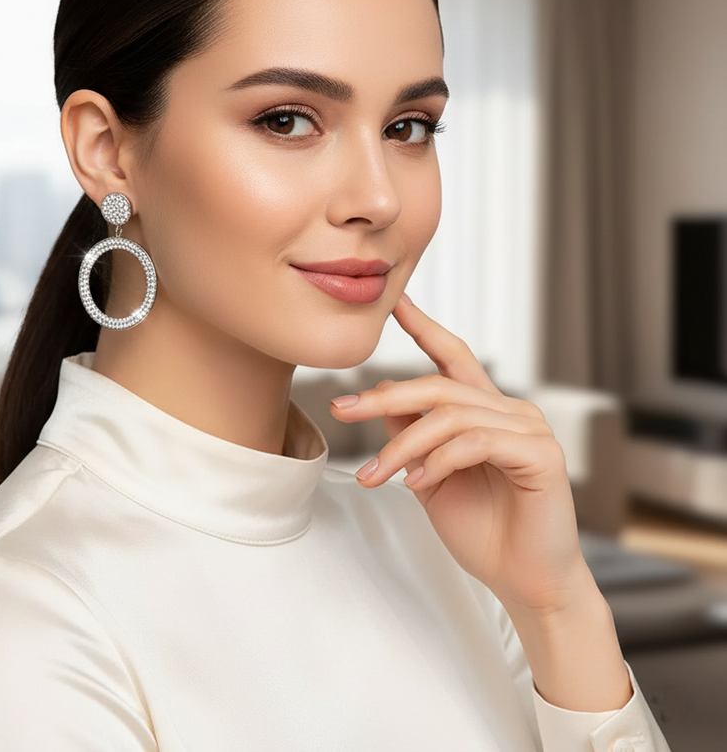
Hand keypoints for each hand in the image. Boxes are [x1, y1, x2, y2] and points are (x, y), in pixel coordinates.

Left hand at [330, 295, 589, 614]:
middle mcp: (511, 410)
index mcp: (486, 410)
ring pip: (449, 416)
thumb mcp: (430, 476)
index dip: (424, 326)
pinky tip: (418, 482)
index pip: (453, 356)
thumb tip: (381, 396)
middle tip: (342, 410)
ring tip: (375, 476)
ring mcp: (530, 428)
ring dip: (403, 445)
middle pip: (438, 385)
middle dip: (384, 395)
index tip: (394, 301)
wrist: (525, 583)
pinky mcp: (541, 453)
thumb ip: (411, 436)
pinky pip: (475, 441)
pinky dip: (439, 460)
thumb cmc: (482, 531)